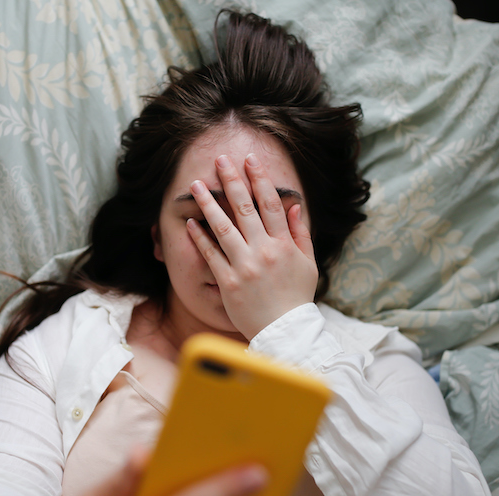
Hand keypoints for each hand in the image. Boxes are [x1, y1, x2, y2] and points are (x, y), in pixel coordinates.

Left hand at [186, 153, 317, 339]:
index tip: (250, 160)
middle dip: (232, 181)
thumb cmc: (297, 298)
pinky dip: (200, 238)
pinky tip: (191, 222)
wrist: (285, 332)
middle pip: (244, 209)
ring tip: (196, 185)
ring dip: (208, 203)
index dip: (260, 179)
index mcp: (283, 245)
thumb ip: (300, 234)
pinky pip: (211, 255)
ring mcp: (244, 266)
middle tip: (220, 160)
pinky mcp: (228, 283)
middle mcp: (263, 251)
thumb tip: (293, 207)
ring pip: (223, 227)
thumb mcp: (307, 264)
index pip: (270, 204)